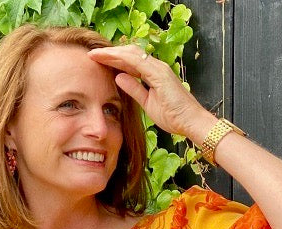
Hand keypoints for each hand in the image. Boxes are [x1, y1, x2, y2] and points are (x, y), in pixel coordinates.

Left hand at [88, 44, 215, 142]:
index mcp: (153, 74)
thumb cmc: (173, 116)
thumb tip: (118, 78)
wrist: (190, 121)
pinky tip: (109, 58)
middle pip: (129, 54)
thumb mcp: (147, 103)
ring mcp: (158, 69)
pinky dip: (122, 58)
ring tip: (95, 54)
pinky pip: (137, 62)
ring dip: (112, 53)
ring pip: (131, 54)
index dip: (113, 60)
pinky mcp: (159, 74)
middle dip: (110, 53)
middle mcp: (156, 67)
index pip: (130, 61)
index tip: (97, 62)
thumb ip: (134, 89)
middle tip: (92, 55)